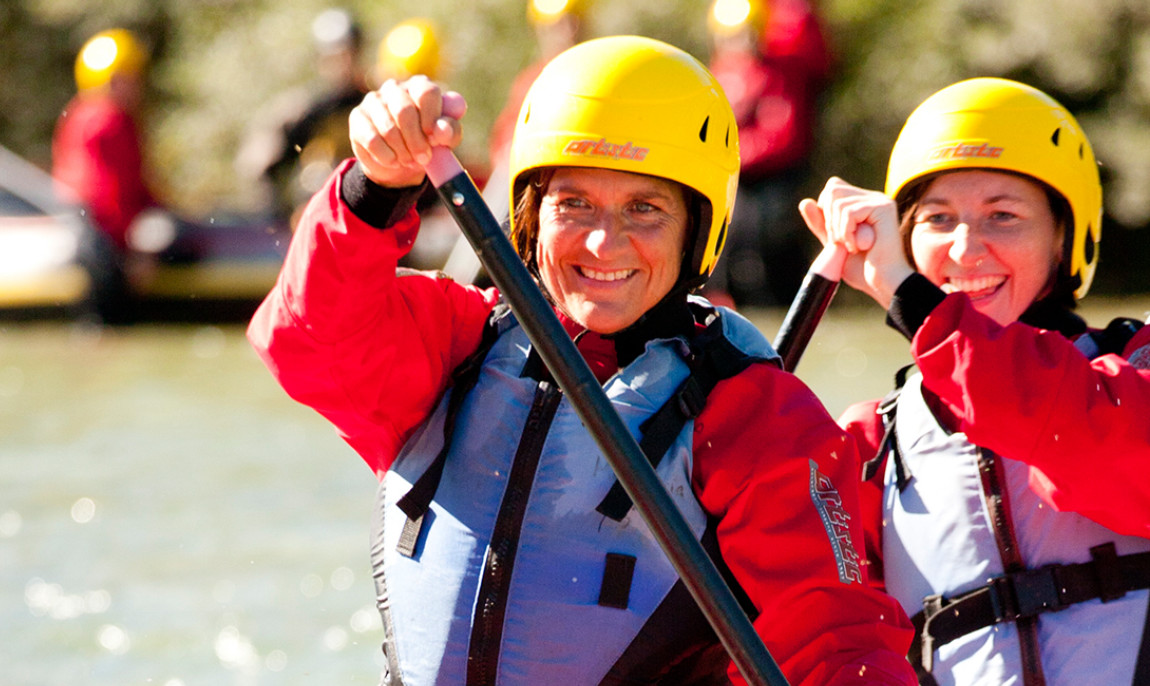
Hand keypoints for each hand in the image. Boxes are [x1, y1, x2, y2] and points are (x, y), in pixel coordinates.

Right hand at [349, 76, 464, 187]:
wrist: (398, 161)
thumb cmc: (425, 143)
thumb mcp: (444, 139)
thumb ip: (449, 131)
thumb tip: (441, 129)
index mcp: (419, 86)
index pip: (426, 92)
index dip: (431, 118)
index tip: (434, 139)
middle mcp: (395, 88)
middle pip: (405, 110)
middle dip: (416, 140)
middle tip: (423, 158)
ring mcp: (373, 100)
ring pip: (387, 127)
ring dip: (402, 151)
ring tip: (409, 161)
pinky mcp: (357, 117)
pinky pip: (371, 139)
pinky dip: (386, 156)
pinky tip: (393, 161)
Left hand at [797, 177, 914, 308]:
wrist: (883, 284)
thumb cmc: (862, 269)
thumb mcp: (833, 244)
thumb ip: (821, 224)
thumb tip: (804, 202)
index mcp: (863, 203)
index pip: (832, 188)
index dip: (825, 212)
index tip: (837, 237)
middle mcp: (873, 198)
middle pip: (832, 189)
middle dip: (829, 220)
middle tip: (843, 243)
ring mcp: (880, 201)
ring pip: (838, 203)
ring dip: (839, 231)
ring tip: (853, 246)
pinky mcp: (884, 208)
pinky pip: (849, 213)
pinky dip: (846, 233)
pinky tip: (858, 247)